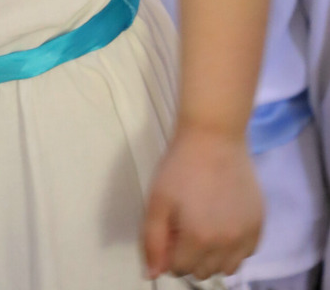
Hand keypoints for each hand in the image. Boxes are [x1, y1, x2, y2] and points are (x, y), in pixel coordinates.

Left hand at [142, 127, 262, 279]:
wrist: (214, 137)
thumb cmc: (181, 166)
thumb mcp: (157, 200)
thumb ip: (152, 240)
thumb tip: (153, 274)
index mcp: (198, 239)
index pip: (179, 269)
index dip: (168, 250)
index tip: (168, 229)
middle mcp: (227, 244)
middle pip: (203, 271)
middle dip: (189, 255)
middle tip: (184, 225)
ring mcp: (246, 236)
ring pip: (226, 268)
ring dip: (212, 257)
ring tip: (203, 227)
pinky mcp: (259, 225)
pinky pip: (246, 254)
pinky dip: (233, 248)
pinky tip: (222, 224)